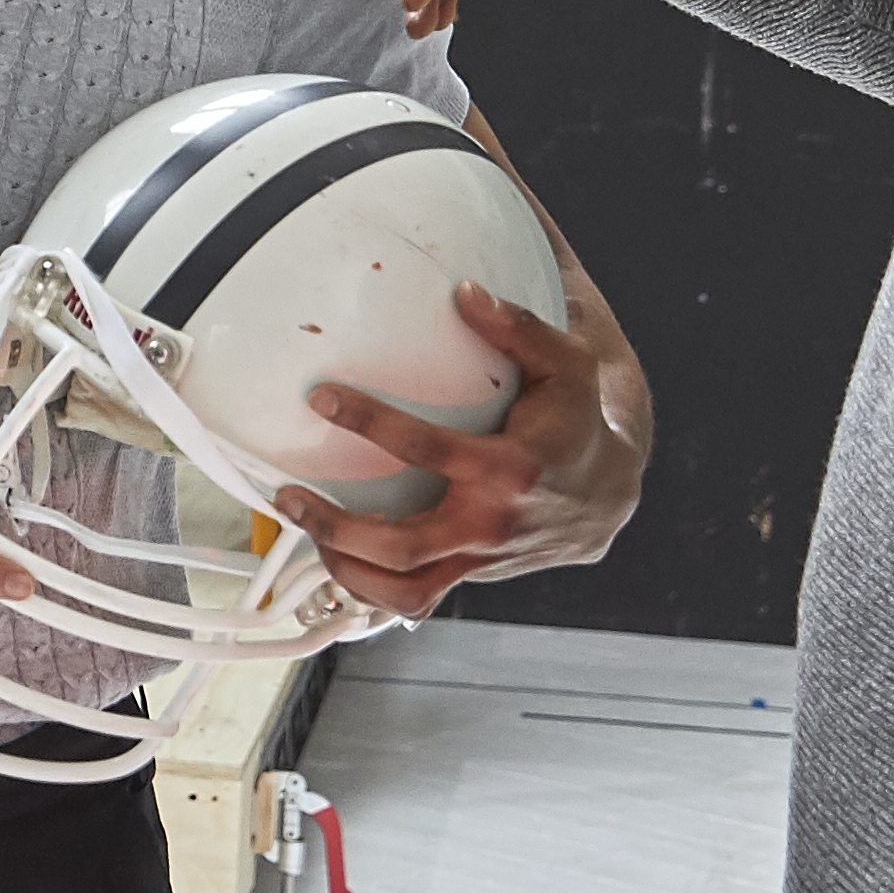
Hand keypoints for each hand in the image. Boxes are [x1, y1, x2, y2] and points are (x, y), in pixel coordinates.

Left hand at [276, 284, 645, 619]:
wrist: (605, 494)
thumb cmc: (575, 422)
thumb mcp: (566, 365)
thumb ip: (517, 327)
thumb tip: (464, 293)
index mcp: (511, 469)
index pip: (429, 451)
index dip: (370, 424)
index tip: (321, 397)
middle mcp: (491, 524)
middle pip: (402, 546)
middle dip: (337, 525)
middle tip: (289, 493)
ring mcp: (478, 559)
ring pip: (401, 588)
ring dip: (343, 565)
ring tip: (301, 523)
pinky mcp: (469, 575)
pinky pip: (411, 599)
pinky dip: (368, 588)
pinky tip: (334, 553)